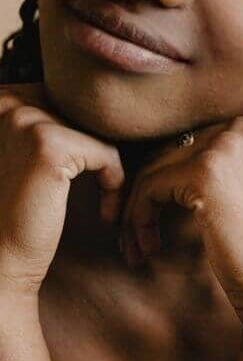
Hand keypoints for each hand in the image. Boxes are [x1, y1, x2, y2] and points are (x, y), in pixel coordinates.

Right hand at [0, 83, 124, 295]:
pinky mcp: (49, 146)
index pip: (74, 101)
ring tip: (102, 204)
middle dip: (100, 154)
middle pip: (89, 115)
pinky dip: (115, 185)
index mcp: (4, 99)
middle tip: (99, 192)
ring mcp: (26, 121)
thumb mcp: (35, 154)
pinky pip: (108, 154)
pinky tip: (104, 214)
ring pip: (101, 133)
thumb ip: (56, 124)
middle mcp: (9, 102)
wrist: (2, 261)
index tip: (82, 178)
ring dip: (109, 171)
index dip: (87, 140)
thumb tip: (101, 104)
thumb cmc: (22, 210)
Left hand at [121, 97, 242, 337]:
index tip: (164, 212)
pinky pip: (148, 187)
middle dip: (149, 193)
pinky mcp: (205, 171)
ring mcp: (227, 145)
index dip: (172, 175)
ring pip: (153, 167)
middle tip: (138, 234)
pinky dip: (137, 219)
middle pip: (169, 150)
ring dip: (136, 210)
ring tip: (137, 244)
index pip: (192, 138)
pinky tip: (147, 247)